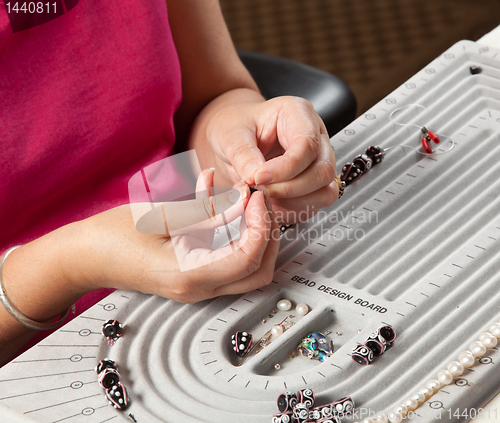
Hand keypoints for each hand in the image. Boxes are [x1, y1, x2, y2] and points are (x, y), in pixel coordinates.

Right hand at [72, 171, 279, 302]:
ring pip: (245, 266)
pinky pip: (223, 255)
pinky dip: (229, 230)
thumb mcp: (162, 216)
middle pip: (257, 271)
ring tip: (242, 197)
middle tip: (258, 202)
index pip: (248, 259)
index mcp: (190, 275)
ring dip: (252, 232)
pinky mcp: (191, 273)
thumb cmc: (110, 237)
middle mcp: (198, 287)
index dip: (260, 226)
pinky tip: (215, 197)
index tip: (256, 199)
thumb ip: (206, 211)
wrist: (81, 257)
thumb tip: (242, 201)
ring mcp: (196, 283)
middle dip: (267, 235)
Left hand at [206, 96, 338, 223]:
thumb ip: (243, 155)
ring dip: (294, 203)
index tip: (259, 179)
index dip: (286, 168)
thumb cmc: (234, 127)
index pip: (307, 144)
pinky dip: (292, 211)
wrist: (232, 139)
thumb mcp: (230, 134)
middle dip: (290, 189)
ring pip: (325, 191)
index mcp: (298, 114)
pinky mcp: (313, 184)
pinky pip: (314, 205)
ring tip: (263, 198)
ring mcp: (317, 162)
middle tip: (259, 192)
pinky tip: (269, 205)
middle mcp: (315, 137)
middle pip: (322, 170)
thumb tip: (256, 178)